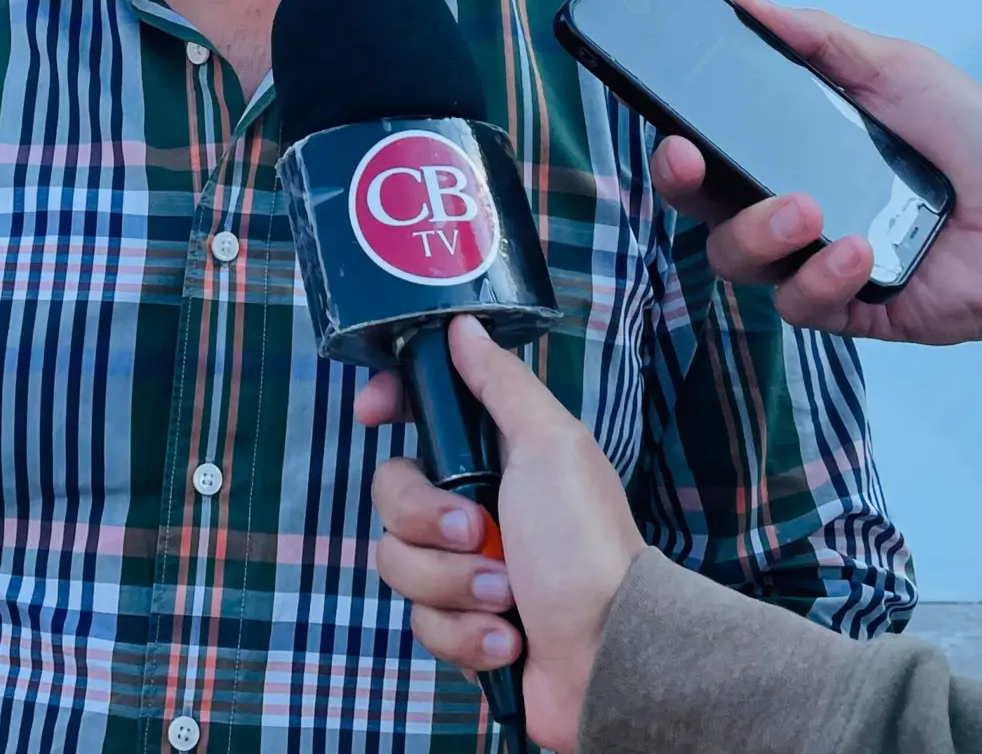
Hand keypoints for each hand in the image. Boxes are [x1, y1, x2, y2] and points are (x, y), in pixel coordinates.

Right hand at [353, 318, 641, 753]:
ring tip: (507, 600)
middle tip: (479, 535)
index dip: (391, 406)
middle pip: (391, 497)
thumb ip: (502, 383)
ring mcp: (464, 571)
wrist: (610, 654)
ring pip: (399, 566)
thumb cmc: (586, 545)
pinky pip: (423, 625)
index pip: (420, 415)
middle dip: (430, 524)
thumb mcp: (550, 446)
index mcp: (494, 458)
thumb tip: (463, 326)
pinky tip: (509, 640)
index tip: (372, 414)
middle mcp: (473, 508)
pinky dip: (466, 634)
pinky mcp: (461, 628)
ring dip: (455, 586)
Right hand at [650, 0, 981, 366]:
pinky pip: (800, 303)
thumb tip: (748, 2)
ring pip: (738, 260)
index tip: (672, 123)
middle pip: (704, 206)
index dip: (678, 139)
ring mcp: (814, 260)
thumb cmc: (979, 143)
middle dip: (681, 184)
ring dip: (758, 231)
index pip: (713, 146)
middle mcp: (792, 205)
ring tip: (805, 210)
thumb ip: (825, 40)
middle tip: (690, 159)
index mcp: (795, 148)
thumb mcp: (901, 71)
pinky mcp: (846, 308)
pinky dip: (820, 276)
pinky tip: (856, 251)